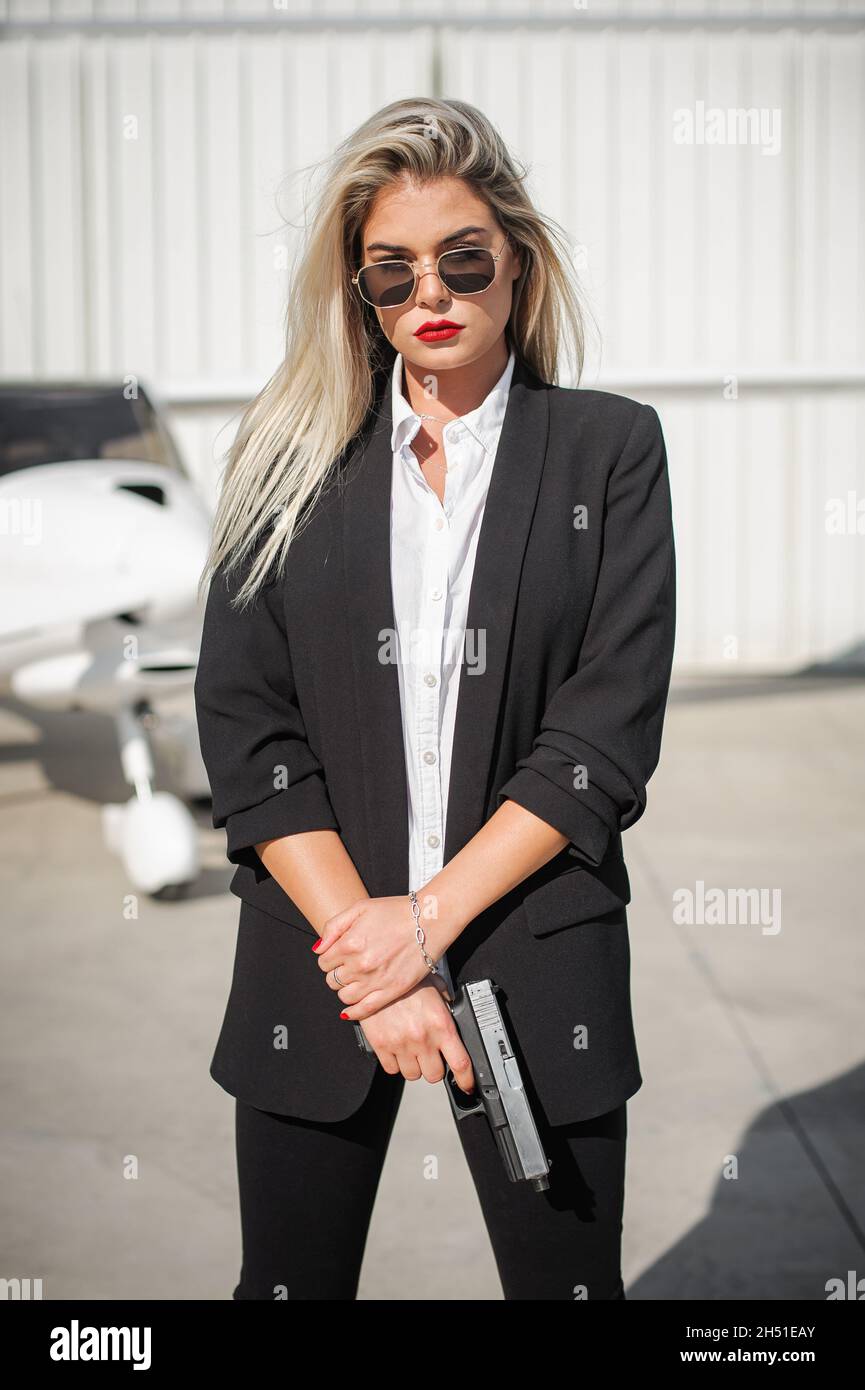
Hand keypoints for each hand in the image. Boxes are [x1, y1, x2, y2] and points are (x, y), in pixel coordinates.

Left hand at [314, 893, 454, 1017]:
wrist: (429, 920)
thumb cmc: (397, 911)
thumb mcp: (360, 908)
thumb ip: (333, 927)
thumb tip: (318, 948)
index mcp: (350, 944)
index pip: (323, 962)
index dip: (329, 959)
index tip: (337, 957)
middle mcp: (360, 965)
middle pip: (332, 980)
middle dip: (337, 974)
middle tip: (348, 967)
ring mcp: (376, 980)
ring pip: (345, 996)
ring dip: (345, 990)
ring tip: (355, 981)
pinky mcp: (392, 991)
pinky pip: (364, 1010)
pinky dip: (353, 1012)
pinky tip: (350, 1011)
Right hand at [356, 979, 474, 1094]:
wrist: (376, 975)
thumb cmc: (407, 979)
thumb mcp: (435, 986)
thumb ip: (447, 1003)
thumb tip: (453, 1011)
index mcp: (441, 1024)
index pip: (461, 1063)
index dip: (466, 1080)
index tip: (467, 1085)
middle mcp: (423, 1038)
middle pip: (435, 1075)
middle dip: (435, 1068)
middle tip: (431, 1056)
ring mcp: (401, 1044)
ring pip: (413, 1075)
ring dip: (414, 1066)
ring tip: (411, 1049)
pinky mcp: (382, 1046)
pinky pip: (392, 1069)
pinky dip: (395, 1063)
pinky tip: (396, 1048)